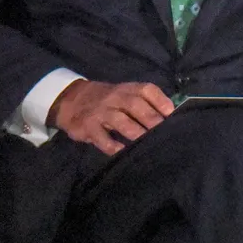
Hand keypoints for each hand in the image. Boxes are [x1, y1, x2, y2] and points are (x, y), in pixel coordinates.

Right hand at [47, 80, 174, 154]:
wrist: (70, 99)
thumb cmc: (106, 100)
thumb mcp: (122, 95)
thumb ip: (143, 103)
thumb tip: (170, 117)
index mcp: (127, 89)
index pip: (146, 90)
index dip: (161, 101)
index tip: (172, 115)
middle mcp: (115, 98)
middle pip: (136, 105)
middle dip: (152, 120)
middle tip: (164, 134)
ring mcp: (101, 112)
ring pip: (121, 121)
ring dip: (136, 133)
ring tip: (147, 145)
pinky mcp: (88, 127)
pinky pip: (102, 138)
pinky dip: (114, 146)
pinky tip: (123, 153)